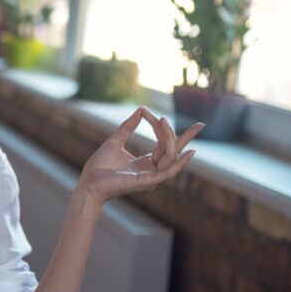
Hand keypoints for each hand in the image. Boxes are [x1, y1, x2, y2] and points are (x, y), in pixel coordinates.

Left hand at [77, 107, 203, 204]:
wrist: (89, 181)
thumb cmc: (99, 166)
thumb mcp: (116, 141)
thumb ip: (128, 127)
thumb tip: (141, 110)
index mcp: (146, 162)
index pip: (165, 145)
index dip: (165, 129)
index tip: (152, 114)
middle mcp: (152, 169)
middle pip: (174, 151)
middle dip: (187, 138)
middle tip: (201, 125)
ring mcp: (151, 176)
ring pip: (170, 156)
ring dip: (170, 138)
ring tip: (163, 121)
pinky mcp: (148, 181)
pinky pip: (168, 171)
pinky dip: (179, 162)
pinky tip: (189, 152)